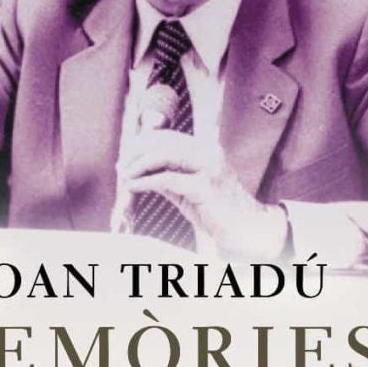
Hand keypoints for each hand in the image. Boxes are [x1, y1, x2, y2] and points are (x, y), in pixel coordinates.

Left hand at [120, 129, 289, 258]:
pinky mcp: (206, 187)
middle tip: (121, 166)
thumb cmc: (216, 211)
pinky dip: (146, 181)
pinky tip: (133, 187)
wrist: (246, 229)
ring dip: (140, 164)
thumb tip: (138, 171)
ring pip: (166, 154)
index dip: (143, 143)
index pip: (168, 136)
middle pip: (164, 142)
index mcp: (205, 149)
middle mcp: (208, 152)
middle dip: (138, 152)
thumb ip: (167, 177)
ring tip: (125, 175)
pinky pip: (168, 179)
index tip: (126, 156)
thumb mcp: (187, 190)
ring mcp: (209, 167)